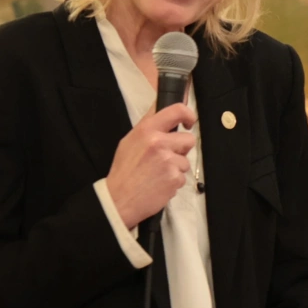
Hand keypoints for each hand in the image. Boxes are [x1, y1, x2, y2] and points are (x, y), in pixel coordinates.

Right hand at [106, 102, 198, 227]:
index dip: (188, 115)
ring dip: (176, 168)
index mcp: (146, 130)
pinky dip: (173, 181)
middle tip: (167, 157)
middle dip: (181, 149)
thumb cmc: (124, 170)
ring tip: (158, 174)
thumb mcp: (130, 140)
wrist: (119, 198)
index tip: (189, 122)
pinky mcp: (174, 178)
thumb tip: (161, 109)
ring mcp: (168, 161)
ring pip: (186, 161)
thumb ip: (148, 126)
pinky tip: (159, 184)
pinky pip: (182, 177)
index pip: (176, 110)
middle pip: (188, 139)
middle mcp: (158, 142)